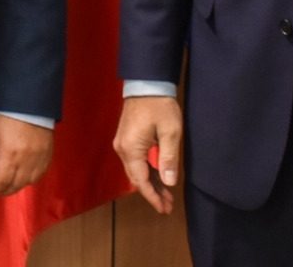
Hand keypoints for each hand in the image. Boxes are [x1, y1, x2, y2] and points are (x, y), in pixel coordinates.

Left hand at [0, 114, 53, 195]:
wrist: (28, 103)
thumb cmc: (6, 116)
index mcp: (9, 155)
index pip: (2, 181)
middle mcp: (25, 159)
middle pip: (16, 184)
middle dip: (5, 191)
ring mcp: (38, 158)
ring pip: (29, 182)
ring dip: (18, 186)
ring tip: (11, 185)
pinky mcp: (47, 154)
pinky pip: (41, 174)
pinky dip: (32, 179)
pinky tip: (25, 178)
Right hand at [112, 95, 181, 213]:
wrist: (146, 83)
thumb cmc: (159, 106)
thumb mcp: (170, 132)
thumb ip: (168, 158)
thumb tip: (169, 182)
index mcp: (131, 150)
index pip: (141, 181)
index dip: (153, 196)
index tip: (164, 208)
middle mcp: (122, 149)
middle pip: (137, 178)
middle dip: (152, 192)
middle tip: (168, 205)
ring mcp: (122, 144)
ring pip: (136, 170)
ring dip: (150, 182)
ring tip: (166, 194)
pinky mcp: (126, 138)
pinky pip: (135, 161)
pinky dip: (146, 171)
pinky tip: (158, 176)